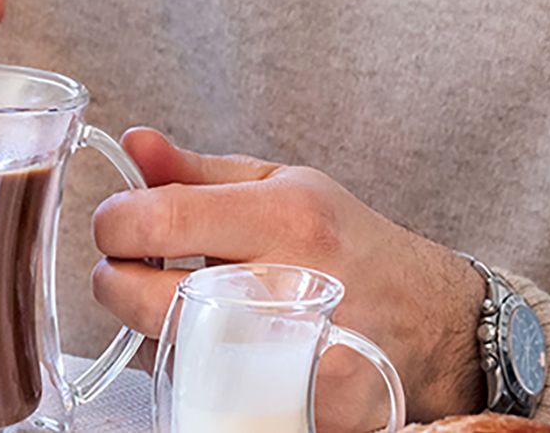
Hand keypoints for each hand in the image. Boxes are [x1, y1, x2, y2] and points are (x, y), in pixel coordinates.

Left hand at [92, 129, 486, 429]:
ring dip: (148, 326)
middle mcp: (292, 288)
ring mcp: (297, 361)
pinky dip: (186, 368)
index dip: (115, 221)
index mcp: (285, 217)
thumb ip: (196, 170)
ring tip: (176, 301)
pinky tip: (205, 343)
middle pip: (148, 297)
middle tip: (128, 267)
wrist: (433, 325)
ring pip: (166, 352)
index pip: (162, 219)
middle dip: (115, 280)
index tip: (116, 222)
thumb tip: (133, 144)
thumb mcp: (282, 184)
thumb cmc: (349, 244)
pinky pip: (204, 393)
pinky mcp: (301, 412)